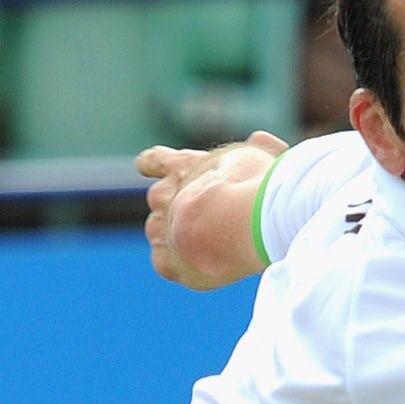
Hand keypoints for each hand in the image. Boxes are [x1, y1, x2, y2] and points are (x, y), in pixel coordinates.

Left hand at [137, 131, 286, 288]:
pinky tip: (201, 264)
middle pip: (158, 198)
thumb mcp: (260, 155)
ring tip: (209, 244)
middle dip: (174, 206)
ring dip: (175, 236)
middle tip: (203, 219)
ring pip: (158, 231)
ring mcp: (162, 227)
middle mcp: (165, 193)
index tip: (144, 166)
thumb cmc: (256, 187)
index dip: (151, 164)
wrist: (239, 220)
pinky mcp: (167, 261)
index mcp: (184, 166)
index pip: (157, 160)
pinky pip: (164, 263)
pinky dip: (178, 264)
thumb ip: (257, 148)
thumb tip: (259, 139)